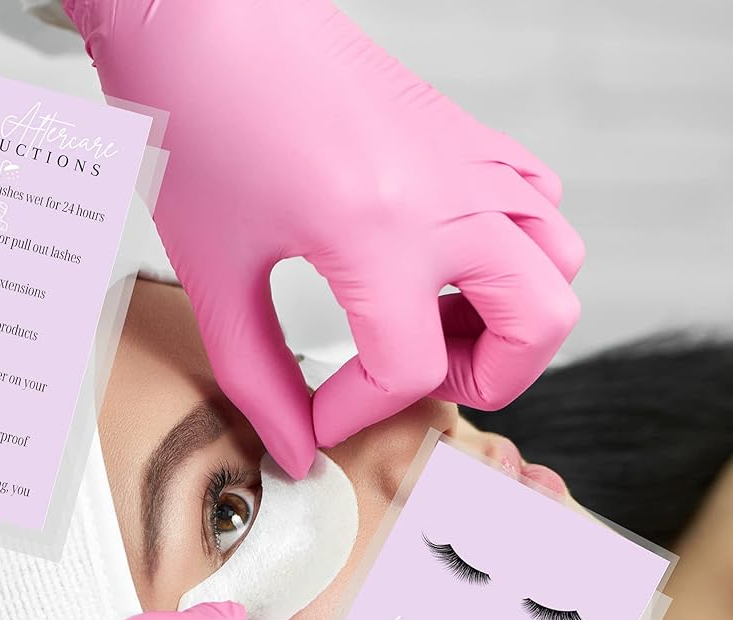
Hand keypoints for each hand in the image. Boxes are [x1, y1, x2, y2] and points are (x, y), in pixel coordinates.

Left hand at [66, 0, 583, 475]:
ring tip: (430, 328)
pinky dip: (512, 253)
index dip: (360, 415)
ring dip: (510, 317)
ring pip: (556, 261)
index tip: (319, 417)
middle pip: (538, 322)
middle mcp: (447, 193)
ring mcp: (466, 158)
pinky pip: (536, 203)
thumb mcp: (215, 271)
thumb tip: (294, 444)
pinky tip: (442, 266)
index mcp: (379, 232)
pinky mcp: (463, 135)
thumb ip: (257, 377)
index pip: (411, 371)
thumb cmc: (197, 119)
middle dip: (484, 381)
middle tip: (414, 385)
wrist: (203, 15)